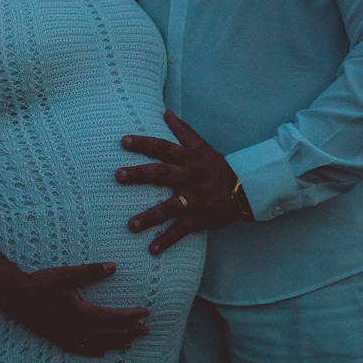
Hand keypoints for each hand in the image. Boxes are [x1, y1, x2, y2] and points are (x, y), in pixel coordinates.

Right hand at [10, 261, 149, 356]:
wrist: (17, 299)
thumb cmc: (42, 284)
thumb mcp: (67, 274)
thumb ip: (91, 271)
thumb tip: (113, 267)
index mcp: (81, 312)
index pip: (112, 316)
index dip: (130, 316)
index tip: (145, 312)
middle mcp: (77, 329)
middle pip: (109, 333)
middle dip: (129, 331)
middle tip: (146, 330)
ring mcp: (68, 337)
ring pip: (98, 344)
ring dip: (116, 342)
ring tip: (131, 342)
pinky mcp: (60, 339)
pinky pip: (82, 350)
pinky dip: (96, 351)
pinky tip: (103, 352)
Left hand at [116, 110, 240, 253]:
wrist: (244, 190)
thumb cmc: (217, 166)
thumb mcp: (202, 146)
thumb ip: (183, 130)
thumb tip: (166, 112)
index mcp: (188, 158)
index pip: (163, 147)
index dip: (144, 143)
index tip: (123, 141)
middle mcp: (189, 177)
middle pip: (162, 173)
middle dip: (139, 175)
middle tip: (118, 175)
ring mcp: (194, 199)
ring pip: (170, 207)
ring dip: (150, 217)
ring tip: (130, 225)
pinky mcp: (199, 218)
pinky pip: (181, 231)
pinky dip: (167, 241)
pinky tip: (152, 250)